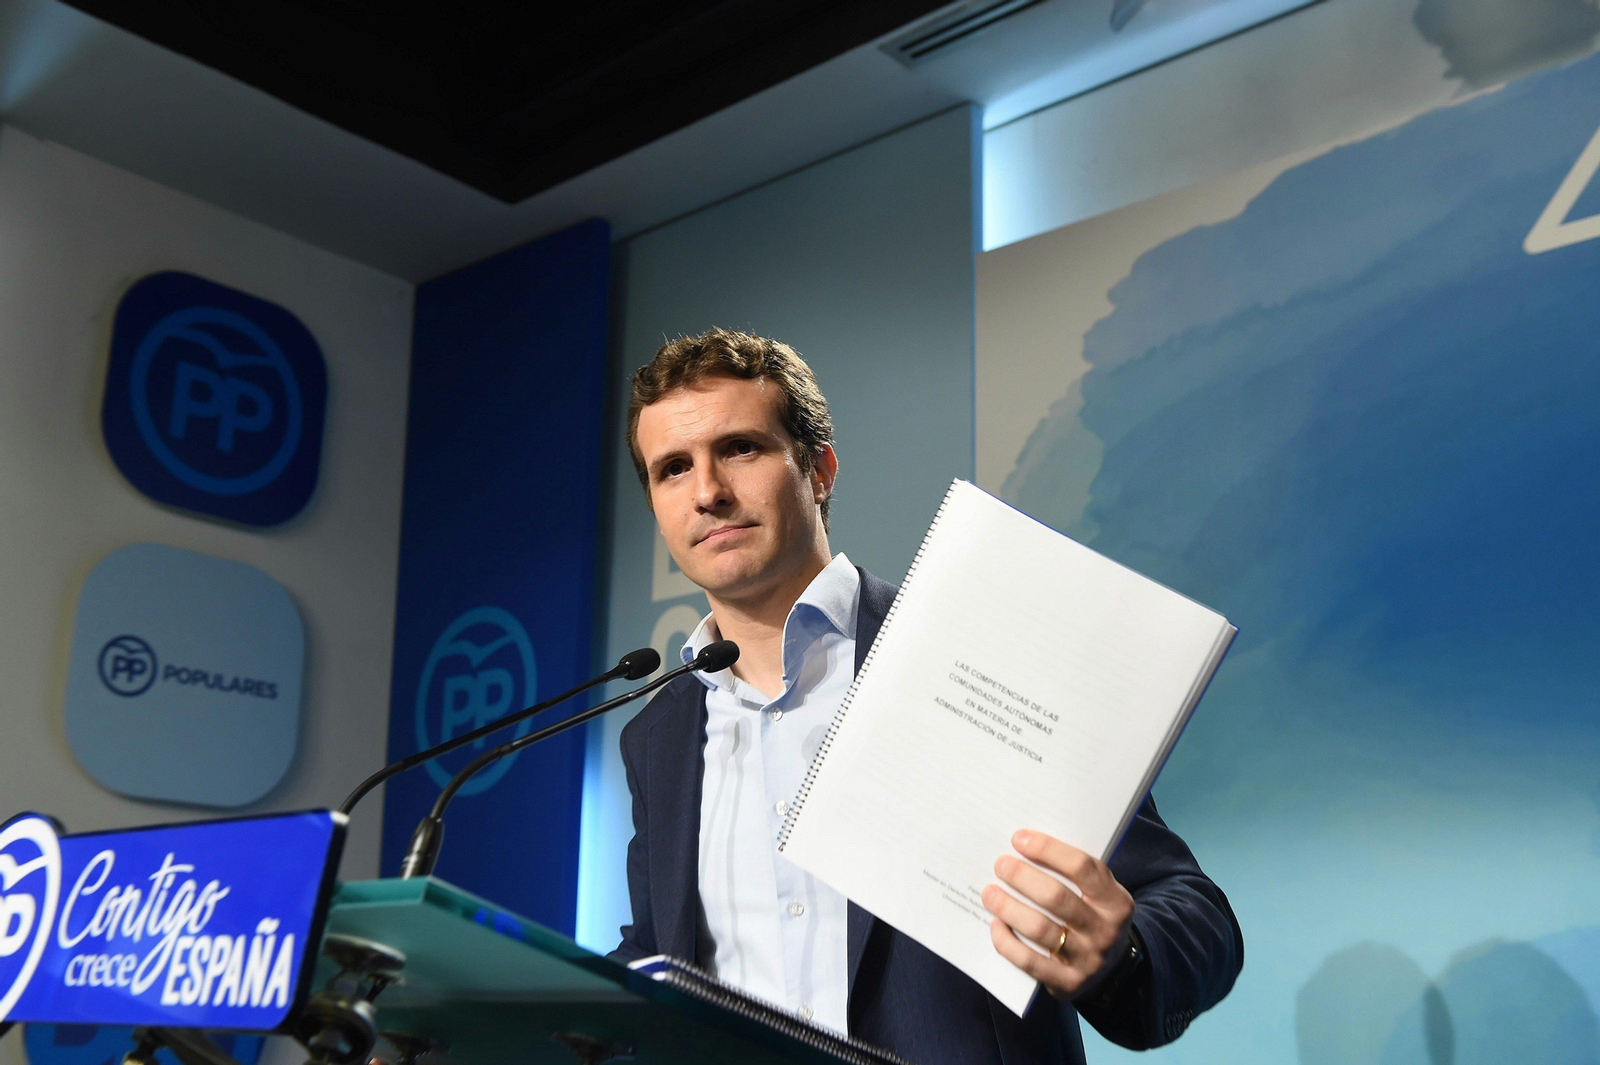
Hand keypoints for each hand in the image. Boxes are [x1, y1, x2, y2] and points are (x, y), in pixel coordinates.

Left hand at [982, 829, 1134, 999]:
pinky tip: (995, 925)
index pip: (1082, 867)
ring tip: (989, 893)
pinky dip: (1007, 941)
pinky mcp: (1067, 983)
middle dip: (1022, 876)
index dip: (1047, 849)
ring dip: (1008, 907)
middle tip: (1000, 865)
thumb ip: (1073, 874)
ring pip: (1039, 928)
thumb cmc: (1093, 917)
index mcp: (1116, 901)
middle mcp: (1105, 931)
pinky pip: (1029, 961)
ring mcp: (1087, 960)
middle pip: (1056, 897)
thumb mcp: (1098, 894)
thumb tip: (1024, 845)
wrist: (1111, 969)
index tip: (1019, 839)